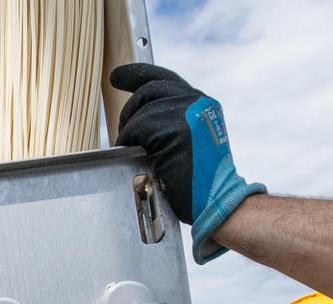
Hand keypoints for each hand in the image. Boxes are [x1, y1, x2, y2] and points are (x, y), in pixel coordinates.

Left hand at [111, 64, 264, 263]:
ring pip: (141, 110)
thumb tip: (138, 118)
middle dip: (129, 109)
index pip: (165, 78)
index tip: (117, 76)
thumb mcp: (191, 140)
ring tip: (131, 150)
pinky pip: (137, 128)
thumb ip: (172, 123)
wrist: (215, 200)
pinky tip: (134, 155)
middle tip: (122, 131)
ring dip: (129, 131)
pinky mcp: (174, 129)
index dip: (137, 75)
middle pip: (148, 90)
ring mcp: (187, 113)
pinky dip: (129, 141)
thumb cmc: (198, 181)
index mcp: (202, 104)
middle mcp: (197, 101)